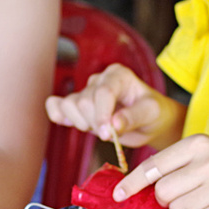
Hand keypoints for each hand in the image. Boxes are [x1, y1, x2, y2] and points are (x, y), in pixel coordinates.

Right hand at [45, 64, 175, 148]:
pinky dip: (58, 115)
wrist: (148, 122)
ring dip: (80, 122)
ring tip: (99, 129)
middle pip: (84, 101)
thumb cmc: (153, 113)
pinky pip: (55, 105)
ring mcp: (86, 92)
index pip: (103, 91)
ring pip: (69, 105)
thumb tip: (113, 124)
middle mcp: (100, 80)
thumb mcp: (151, 113)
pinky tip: (69, 123)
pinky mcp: (76, 106)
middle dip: (95, 122)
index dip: (102, 114)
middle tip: (110, 134)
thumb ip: (133, 117)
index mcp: (118, 75)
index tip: (107, 133)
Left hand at [112, 134, 208, 208]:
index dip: (132, 182)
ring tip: (203, 200)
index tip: (117, 195)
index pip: (154, 165)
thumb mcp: (205, 153)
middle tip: (184, 195)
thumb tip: (137, 188)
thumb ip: (175, 165)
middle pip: (162, 192)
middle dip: (166, 199)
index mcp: (198, 143)